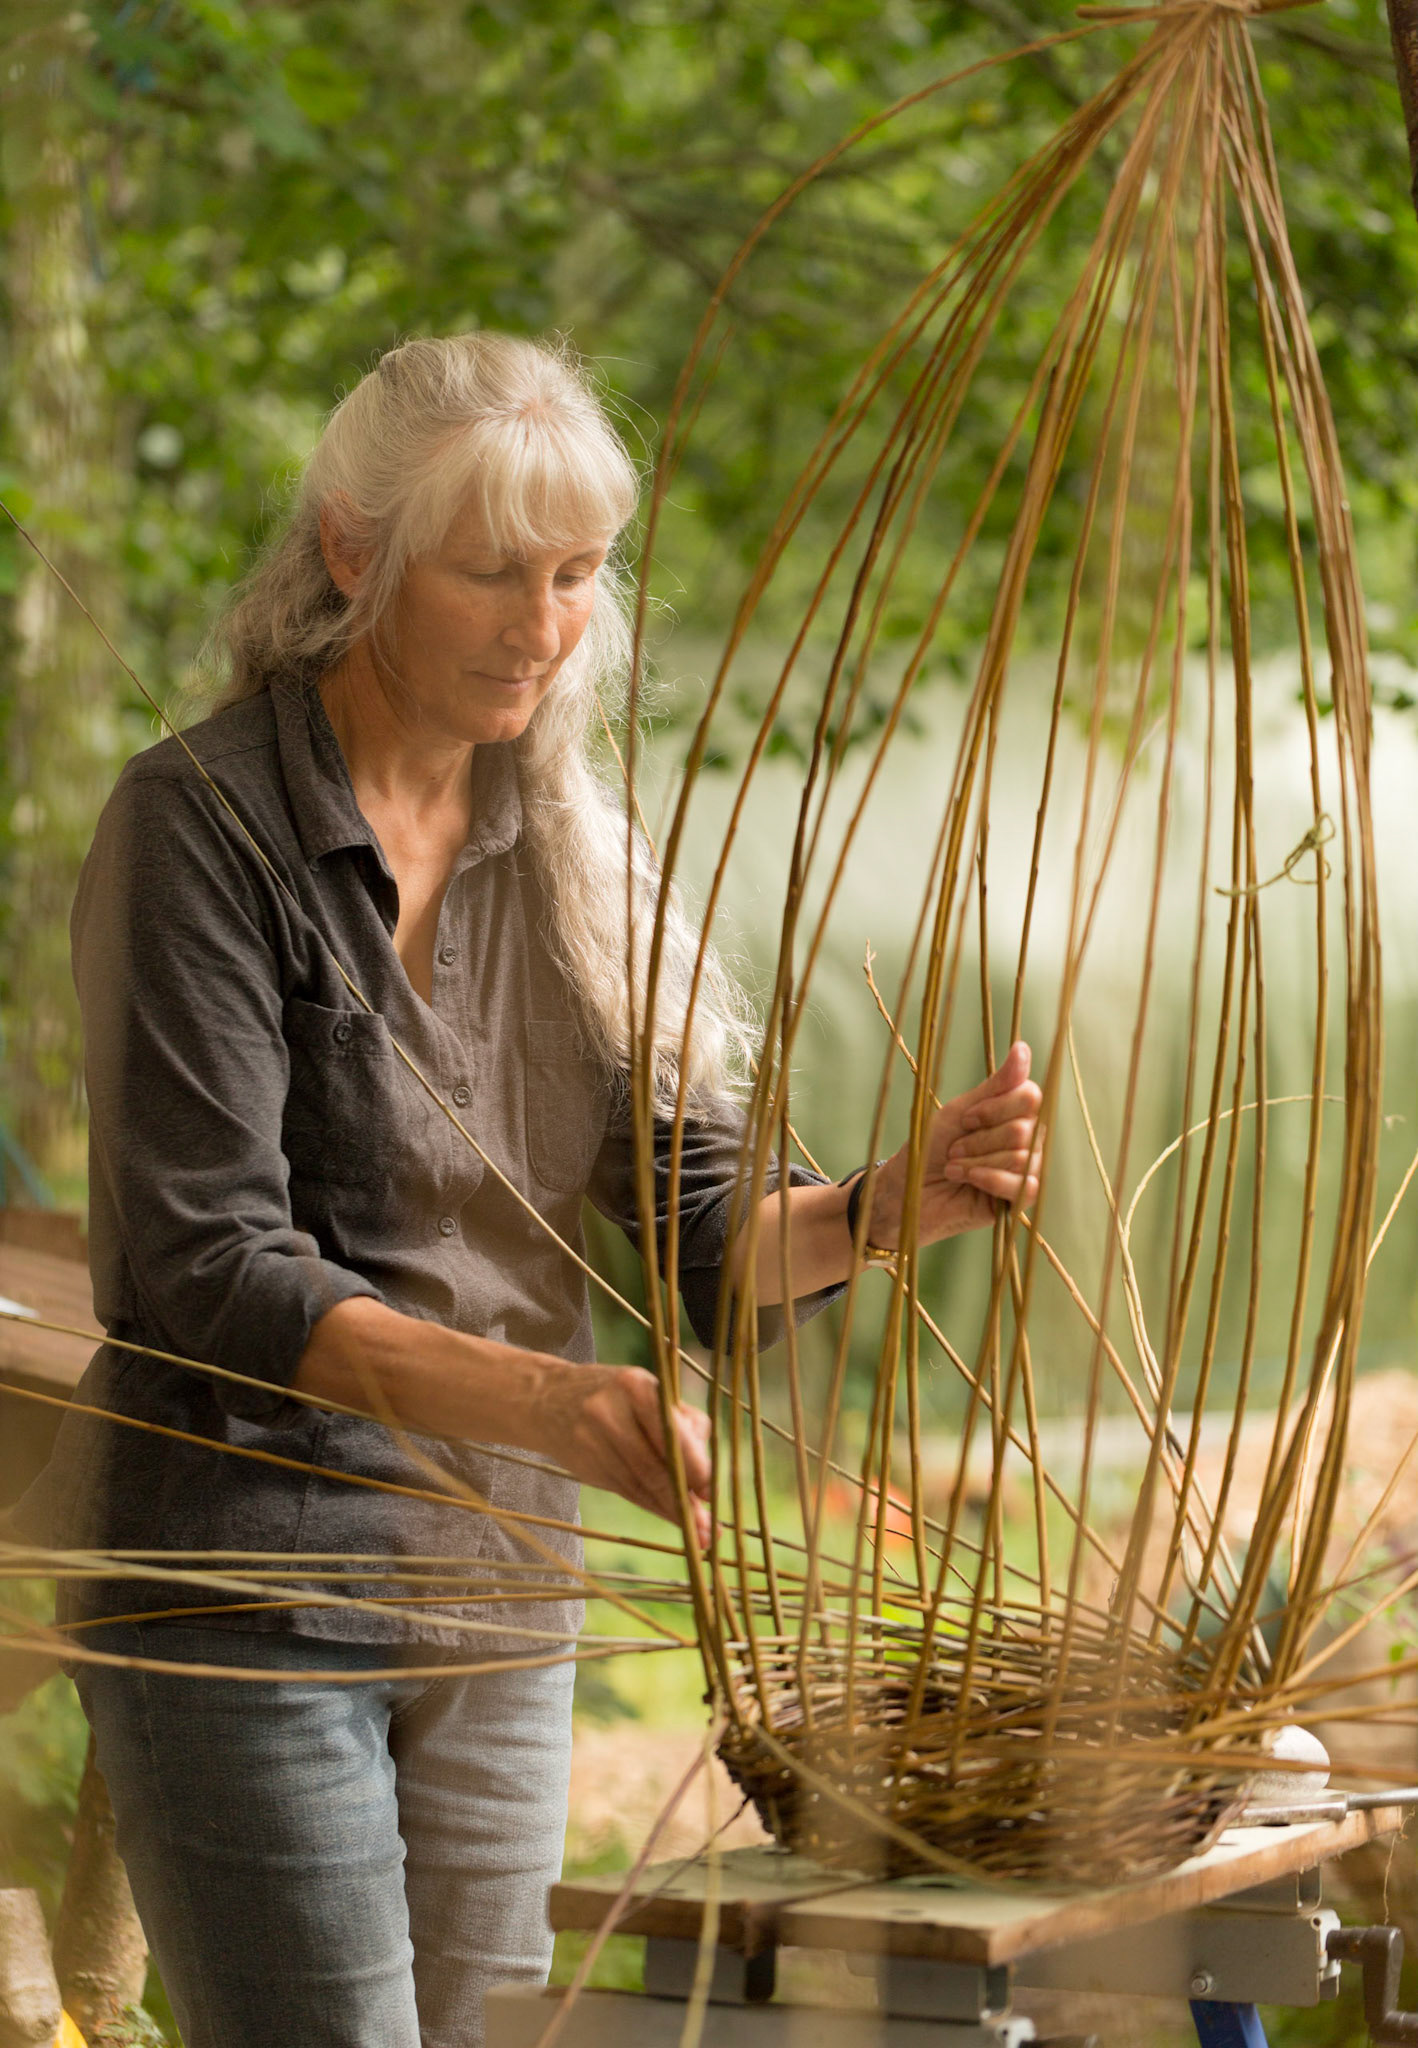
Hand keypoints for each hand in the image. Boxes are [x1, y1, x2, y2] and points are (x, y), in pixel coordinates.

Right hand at [533, 1364, 711, 1545]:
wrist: (549, 1399)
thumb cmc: (620, 1396)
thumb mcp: (652, 1392)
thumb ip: (685, 1425)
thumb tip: (707, 1478)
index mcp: (635, 1386)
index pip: (670, 1433)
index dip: (693, 1467)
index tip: (711, 1494)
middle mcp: (609, 1413)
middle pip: (653, 1466)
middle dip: (683, 1502)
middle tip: (708, 1532)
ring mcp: (593, 1442)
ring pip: (640, 1485)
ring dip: (670, 1511)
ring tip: (698, 1535)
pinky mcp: (585, 1467)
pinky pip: (626, 1491)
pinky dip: (652, 1506)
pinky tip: (670, 1517)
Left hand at [864, 1040, 1043, 1248]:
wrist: (908, 1189)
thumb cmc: (931, 1147)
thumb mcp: (960, 1111)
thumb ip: (996, 1085)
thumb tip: (1023, 1048)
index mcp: (1013, 1114)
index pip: (1031, 1097)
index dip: (997, 1107)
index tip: (966, 1118)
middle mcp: (1026, 1141)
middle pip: (1024, 1129)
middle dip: (981, 1139)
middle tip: (954, 1148)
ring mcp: (1024, 1171)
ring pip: (1021, 1157)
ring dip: (977, 1161)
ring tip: (953, 1167)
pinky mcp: (1017, 1200)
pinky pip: (1024, 1186)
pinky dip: (989, 1179)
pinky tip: (967, 1180)